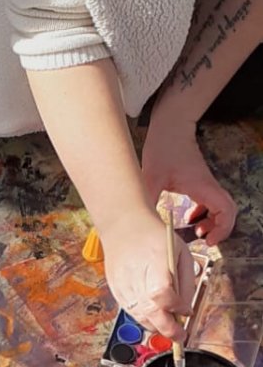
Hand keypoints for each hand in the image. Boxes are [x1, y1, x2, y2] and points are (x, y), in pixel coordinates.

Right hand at [102, 211, 195, 340]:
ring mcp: (122, 284)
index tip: (187, 311)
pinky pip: (131, 312)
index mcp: (154, 261)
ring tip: (169, 324)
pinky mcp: (115, 290)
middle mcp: (135, 275)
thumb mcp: (181, 253)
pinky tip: (155, 314)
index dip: (177, 307)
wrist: (125, 226)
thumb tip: (186, 310)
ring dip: (156, 326)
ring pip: (140, 317)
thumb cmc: (156, 238)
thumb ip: (186, 282)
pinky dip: (145, 318)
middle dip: (168, 329)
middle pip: (150, 311)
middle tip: (181, 336)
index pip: (163, 294)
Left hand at [142, 110, 236, 245]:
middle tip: (202, 239)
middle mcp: (208, 186)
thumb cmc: (164, 147)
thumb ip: (146, 202)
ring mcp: (205, 184)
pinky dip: (202, 213)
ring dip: (210, 222)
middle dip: (218, 229)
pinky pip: (208, 202)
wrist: (169, 126)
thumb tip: (139, 224)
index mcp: (202, 187)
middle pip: (227, 213)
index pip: (226, 211)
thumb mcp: (150, 178)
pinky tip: (187, 216)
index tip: (208, 240)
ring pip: (218, 208)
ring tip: (195, 231)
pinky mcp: (198, 182)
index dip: (222, 229)